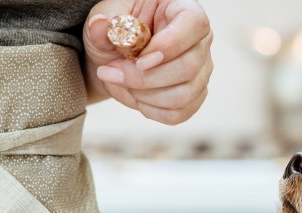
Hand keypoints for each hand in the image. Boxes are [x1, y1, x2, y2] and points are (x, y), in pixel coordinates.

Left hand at [83, 0, 212, 124]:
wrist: (115, 58)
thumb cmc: (117, 31)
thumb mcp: (107, 19)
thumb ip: (105, 23)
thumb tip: (101, 24)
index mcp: (183, 9)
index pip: (195, 24)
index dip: (169, 45)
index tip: (138, 59)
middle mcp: (200, 41)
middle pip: (189, 67)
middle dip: (145, 78)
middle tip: (112, 72)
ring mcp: (200, 72)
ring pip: (183, 95)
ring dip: (144, 95)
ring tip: (121, 83)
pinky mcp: (193, 97)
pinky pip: (177, 113)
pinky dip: (150, 109)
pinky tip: (134, 96)